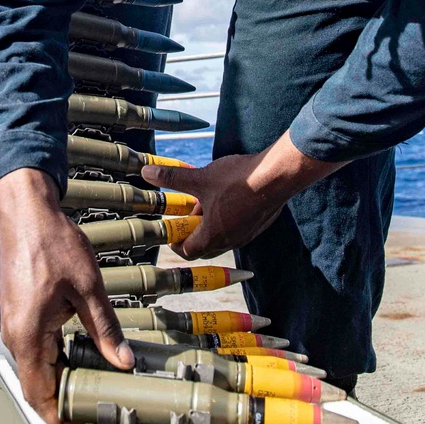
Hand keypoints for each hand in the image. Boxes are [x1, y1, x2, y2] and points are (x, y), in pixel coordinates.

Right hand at [0, 168, 133, 423]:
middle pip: (36, 389)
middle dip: (63, 411)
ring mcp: (15, 325)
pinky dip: (55, 366)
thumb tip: (124, 364)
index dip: (61, 423)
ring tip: (91, 399)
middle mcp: (16, 336)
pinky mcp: (20, 315)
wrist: (25, 211)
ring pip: (36, 371)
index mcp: (29, 336)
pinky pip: (35, 352)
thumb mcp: (88, 287)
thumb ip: (105, 329)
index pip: (40, 397)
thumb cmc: (53, 243)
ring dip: (59, 389)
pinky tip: (79, 365)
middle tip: (96, 423)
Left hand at [141, 133, 348, 257]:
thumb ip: (172, 178)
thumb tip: (146, 172)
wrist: (278, 176)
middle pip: (205, 247)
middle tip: (185, 217)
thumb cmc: (238, 180)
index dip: (176, 243)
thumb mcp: (200, 177)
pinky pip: (237, 229)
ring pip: (222, 237)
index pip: (188, 251)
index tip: (170, 231)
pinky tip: (226, 197)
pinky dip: (226, 220)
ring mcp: (246, 234)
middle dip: (192, 234)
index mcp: (213, 235)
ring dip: (210, 225)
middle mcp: (230, 241)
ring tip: (204, 201)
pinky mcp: (258, 224)